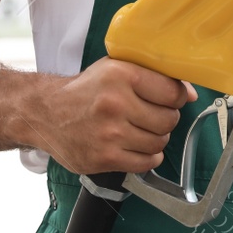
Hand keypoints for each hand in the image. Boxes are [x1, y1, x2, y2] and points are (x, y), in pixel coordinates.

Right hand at [25, 57, 196, 173]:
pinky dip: (148, 157)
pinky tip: (137, 147)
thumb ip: (153, 77)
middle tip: (151, 116)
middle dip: (165, 119)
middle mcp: (114, 104)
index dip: (176, 98)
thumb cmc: (85, 90)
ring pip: (159, 143)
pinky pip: (145, 163)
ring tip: (140, 131)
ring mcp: (108, 134)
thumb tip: (189, 95)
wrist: (44, 114)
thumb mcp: (116, 69)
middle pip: (169, 120)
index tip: (169, 100)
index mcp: (121, 76)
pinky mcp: (103, 158)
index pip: (173, 93)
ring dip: (156, 139)